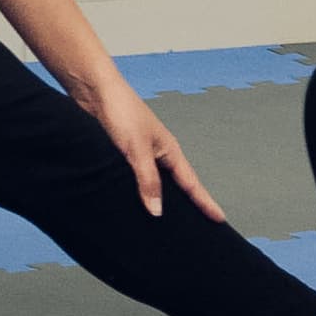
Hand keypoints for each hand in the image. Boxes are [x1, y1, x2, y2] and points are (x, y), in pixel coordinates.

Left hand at [84, 68, 226, 225]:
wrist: (95, 90)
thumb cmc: (121, 111)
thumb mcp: (137, 149)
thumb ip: (148, 180)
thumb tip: (158, 210)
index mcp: (169, 152)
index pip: (192, 184)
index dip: (205, 202)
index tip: (220, 219)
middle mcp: (160, 154)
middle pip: (180, 185)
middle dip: (191, 204)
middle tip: (202, 225)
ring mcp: (143, 153)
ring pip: (159, 183)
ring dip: (166, 199)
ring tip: (172, 220)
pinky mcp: (126, 153)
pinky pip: (140, 179)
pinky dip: (144, 192)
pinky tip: (138, 201)